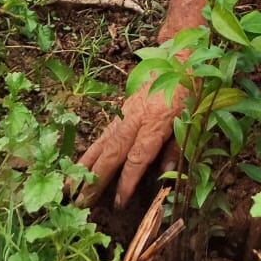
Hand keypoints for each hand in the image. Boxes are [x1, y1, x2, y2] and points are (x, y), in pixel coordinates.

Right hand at [75, 81, 184, 209]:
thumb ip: (177, 148)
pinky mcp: (122, 109)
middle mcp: (135, 119)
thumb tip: (166, 176)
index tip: (118, 203)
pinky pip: (104, 133)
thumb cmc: (190, 89)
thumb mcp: (191, 119)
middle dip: (96, 179)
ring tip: (69, 186)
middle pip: (113, 153)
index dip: (127, 182)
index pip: (137, 158)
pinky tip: (81, 163)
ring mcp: (126, 113)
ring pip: (102, 142)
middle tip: (81, 203)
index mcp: (155, 122)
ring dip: (85, 166)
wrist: (179, 57)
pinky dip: (91, 150)